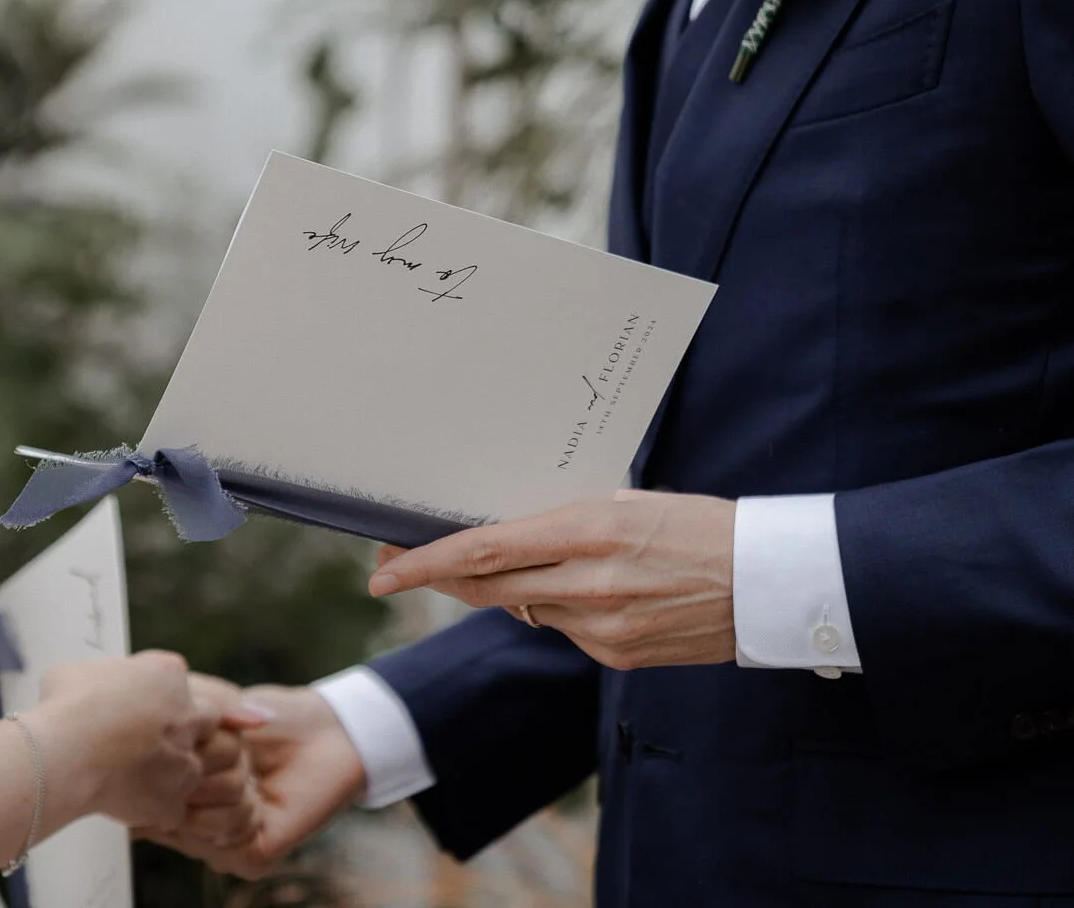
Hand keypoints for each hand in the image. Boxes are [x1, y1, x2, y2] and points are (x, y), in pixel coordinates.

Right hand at [36, 651, 211, 830]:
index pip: (177, 682)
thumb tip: (85, 685)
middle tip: (145, 742)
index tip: (135, 709)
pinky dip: (154, 810)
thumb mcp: (75, 672)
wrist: (64, 755)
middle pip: (205, 721)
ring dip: (168, 775)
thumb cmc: (65, 709)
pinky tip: (126, 804)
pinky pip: (173, 809)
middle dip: (182, 731)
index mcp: (168, 674)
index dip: (157, 697)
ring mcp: (185, 759)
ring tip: (128, 778)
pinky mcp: (174, 799)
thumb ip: (97, 676)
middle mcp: (188, 714)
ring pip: (191, 768)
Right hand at [139, 684, 364, 879]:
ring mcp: (219, 845)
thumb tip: (126, 759)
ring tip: (249, 774)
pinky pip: (226, 840)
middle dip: (198, 771)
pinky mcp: (251, 857)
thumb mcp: (207, 708)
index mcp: (176, 797)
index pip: (141, 801)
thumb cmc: (269, 718)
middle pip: (165, 812)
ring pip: (195, 828)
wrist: (328, 730)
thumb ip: (165, 727)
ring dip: (226, 788)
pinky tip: (262, 797)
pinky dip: (244, 808)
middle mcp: (192, 827)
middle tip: (231, 755)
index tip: (188, 739)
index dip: (161, 765)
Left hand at [369, 490, 736, 669]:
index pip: (482, 551)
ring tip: (541, 559)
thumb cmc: (702, 525)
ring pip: (525, 608)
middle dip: (438, 579)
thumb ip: (562, 521)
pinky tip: (595, 588)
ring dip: (511, 587)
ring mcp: (601, 627)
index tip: (384, 568)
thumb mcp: (626, 503)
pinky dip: (559, 607)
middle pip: (486, 589)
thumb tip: (505, 533)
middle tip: (401, 567)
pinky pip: (564, 628)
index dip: (424, 563)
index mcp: (587, 529)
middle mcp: (587, 583)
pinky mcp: (617, 656)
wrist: (774, 581)